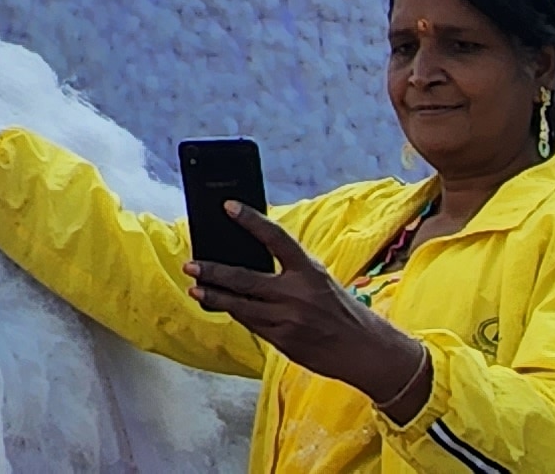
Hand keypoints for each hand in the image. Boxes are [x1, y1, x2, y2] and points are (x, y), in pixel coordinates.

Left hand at [188, 203, 434, 423]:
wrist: (363, 349)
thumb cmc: (338, 309)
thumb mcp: (319, 281)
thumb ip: (290, 272)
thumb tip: (249, 261)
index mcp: (309, 270)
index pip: (276, 237)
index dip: (252, 220)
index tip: (229, 206)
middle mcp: (297, 293)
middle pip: (245, 279)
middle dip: (214, 272)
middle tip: (191, 264)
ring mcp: (288, 319)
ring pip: (240, 306)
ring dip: (214, 297)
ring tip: (195, 289)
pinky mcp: (283, 341)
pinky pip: (251, 325)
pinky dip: (235, 314)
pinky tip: (220, 307)